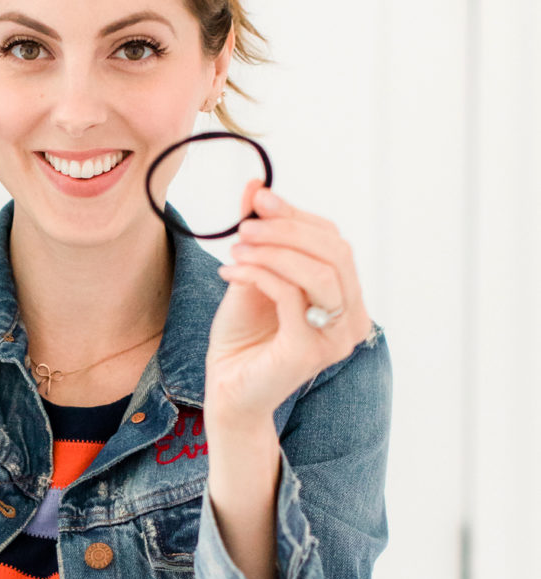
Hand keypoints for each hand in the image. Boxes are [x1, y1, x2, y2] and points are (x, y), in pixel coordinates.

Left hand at [203, 177, 375, 427]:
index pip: (334, 242)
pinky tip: (230, 270)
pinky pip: (291, 295)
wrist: (227, 392)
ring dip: (274, 249)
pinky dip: (259, 274)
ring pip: (319, 271)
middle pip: (335, 252)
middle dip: (287, 228)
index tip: (259, 198)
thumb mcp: (251, 275)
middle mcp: (351, 319)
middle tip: (245, 222)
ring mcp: (334, 338)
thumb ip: (260, 235)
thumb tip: (256, 187)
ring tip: (236, 246)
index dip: (298, 215)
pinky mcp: (308, 351)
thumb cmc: (243, 339)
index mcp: (346, 299)